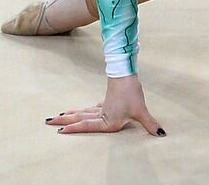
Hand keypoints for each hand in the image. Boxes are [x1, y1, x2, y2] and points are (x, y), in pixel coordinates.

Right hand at [46, 75, 165, 136]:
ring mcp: (102, 107)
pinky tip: (79, 111)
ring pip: (83, 112)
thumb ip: (150, 124)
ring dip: (70, 115)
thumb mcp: (141, 111)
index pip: (88, 126)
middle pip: (80, 118)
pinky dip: (82, 111)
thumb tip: (161, 134)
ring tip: (57, 116)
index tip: (60, 130)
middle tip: (48, 122)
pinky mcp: (106, 101)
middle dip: (64, 121)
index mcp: (108, 120)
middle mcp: (102, 114)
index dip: (75, 128)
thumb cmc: (131, 93)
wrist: (127, 74)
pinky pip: (90, 108)